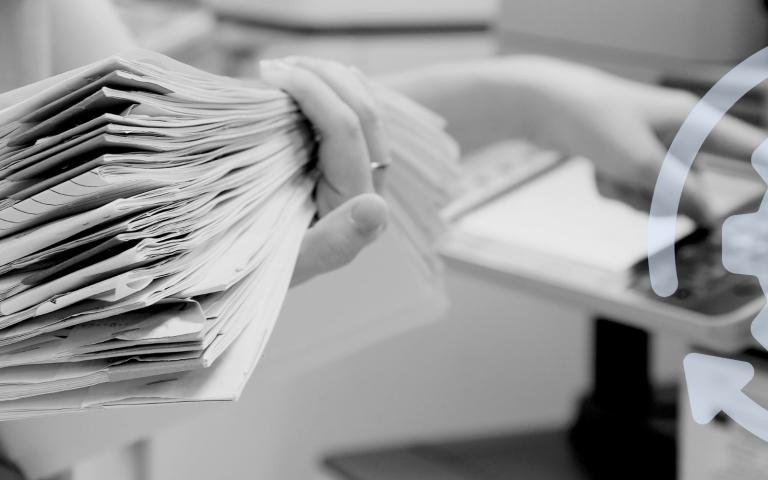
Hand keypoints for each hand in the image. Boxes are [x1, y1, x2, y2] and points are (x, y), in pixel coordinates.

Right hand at [260, 57, 389, 285]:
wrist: (259, 274)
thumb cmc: (266, 269)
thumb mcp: (291, 263)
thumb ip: (335, 243)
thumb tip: (373, 207)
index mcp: (362, 209)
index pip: (347, 131)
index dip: (313, 92)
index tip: (269, 73)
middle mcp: (372, 189)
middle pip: (363, 112)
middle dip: (321, 76)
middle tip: (273, 65)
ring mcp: (364, 175)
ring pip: (364, 107)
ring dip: (328, 77)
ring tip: (285, 65)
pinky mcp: (351, 167)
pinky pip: (353, 117)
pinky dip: (331, 90)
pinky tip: (306, 76)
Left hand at [508, 57, 765, 223]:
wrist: (542, 107)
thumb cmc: (594, 122)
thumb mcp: (639, 163)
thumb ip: (677, 192)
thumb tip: (709, 216)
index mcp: (691, 122)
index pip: (746, 149)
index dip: (762, 169)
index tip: (765, 214)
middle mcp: (677, 133)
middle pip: (690, 189)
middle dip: (657, 196)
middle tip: (630, 179)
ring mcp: (651, 146)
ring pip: (656, 195)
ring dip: (629, 194)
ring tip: (607, 170)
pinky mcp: (628, 157)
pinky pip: (630, 190)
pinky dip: (612, 187)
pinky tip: (595, 170)